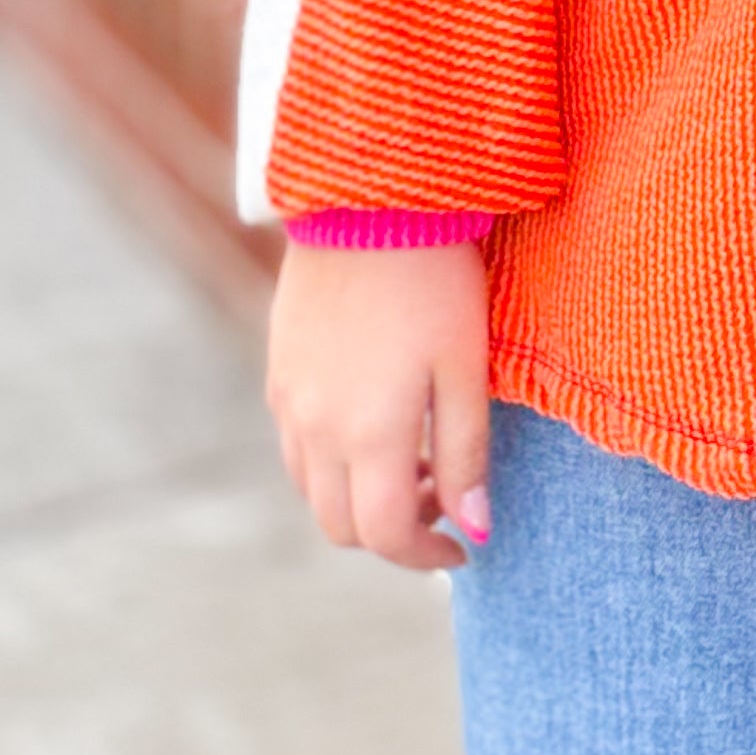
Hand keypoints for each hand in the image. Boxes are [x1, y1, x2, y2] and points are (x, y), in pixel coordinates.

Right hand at [266, 240, 491, 570]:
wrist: (368, 198)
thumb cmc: (434, 278)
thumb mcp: (466, 366)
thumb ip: (468, 452)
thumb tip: (476, 528)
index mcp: (367, 432)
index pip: (387, 533)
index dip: (427, 556)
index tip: (464, 545)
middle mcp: (315, 428)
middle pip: (341, 526)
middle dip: (392, 533)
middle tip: (444, 498)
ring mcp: (288, 400)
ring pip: (312, 491)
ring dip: (360, 499)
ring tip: (415, 458)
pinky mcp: (279, 371)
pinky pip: (297, 448)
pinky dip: (332, 464)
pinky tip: (375, 423)